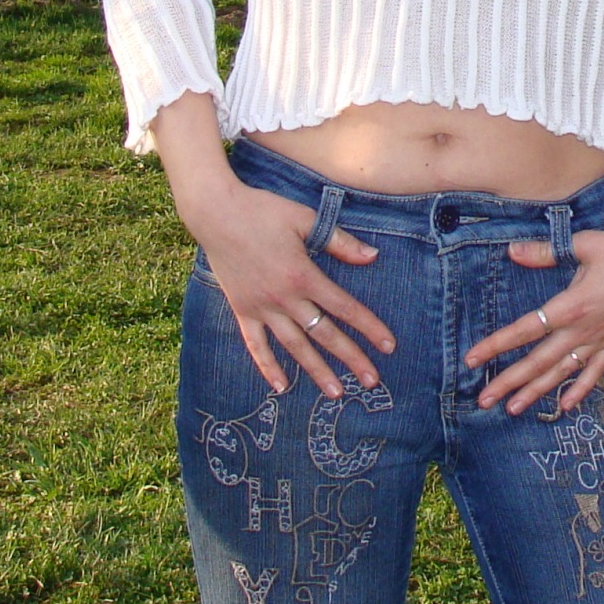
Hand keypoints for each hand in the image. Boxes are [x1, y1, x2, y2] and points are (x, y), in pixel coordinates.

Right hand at [184, 181, 395, 398]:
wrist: (215, 213)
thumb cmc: (263, 210)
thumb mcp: (304, 219)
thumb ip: (339, 241)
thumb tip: (372, 257)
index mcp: (303, 275)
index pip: (345, 308)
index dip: (369, 327)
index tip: (388, 346)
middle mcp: (284, 298)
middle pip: (324, 334)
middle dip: (351, 358)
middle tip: (372, 381)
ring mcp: (261, 307)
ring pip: (294, 346)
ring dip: (316, 370)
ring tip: (336, 392)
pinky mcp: (242, 310)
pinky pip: (256, 345)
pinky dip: (267, 366)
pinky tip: (281, 386)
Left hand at [464, 227, 603, 416]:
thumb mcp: (584, 245)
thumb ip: (545, 251)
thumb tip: (512, 251)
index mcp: (570, 306)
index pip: (524, 330)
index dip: (496, 345)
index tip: (471, 359)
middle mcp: (582, 331)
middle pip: (538, 362)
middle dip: (508, 382)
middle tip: (483, 400)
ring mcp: (600, 341)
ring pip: (562, 373)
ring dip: (536, 392)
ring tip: (513, 410)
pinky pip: (594, 373)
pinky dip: (579, 391)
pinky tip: (564, 406)